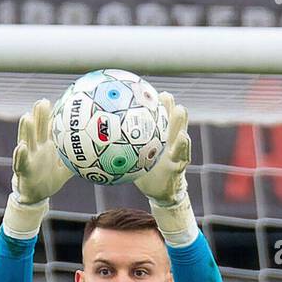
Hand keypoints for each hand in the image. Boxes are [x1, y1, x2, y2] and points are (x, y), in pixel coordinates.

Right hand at [12, 99, 73, 204]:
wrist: (36, 197)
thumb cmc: (49, 180)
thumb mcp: (64, 171)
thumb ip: (75, 162)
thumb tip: (94, 158)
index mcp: (47, 147)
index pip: (49, 128)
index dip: (52, 116)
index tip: (57, 102)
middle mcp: (36, 149)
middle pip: (38, 129)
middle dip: (39, 116)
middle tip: (43, 102)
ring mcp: (28, 158)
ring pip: (27, 141)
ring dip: (26, 130)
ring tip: (26, 117)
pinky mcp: (22, 170)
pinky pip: (21, 162)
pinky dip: (20, 154)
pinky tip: (21, 146)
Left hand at [133, 92, 190, 206]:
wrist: (159, 191)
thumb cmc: (144, 172)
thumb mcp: (133, 160)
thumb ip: (122, 146)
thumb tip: (97, 136)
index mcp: (159, 135)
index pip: (157, 115)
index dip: (152, 102)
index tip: (145, 91)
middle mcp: (169, 140)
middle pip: (171, 117)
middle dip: (169, 105)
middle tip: (163, 96)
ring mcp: (177, 151)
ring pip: (181, 130)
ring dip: (180, 120)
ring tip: (178, 110)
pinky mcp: (180, 165)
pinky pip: (184, 153)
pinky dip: (184, 144)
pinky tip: (183, 136)